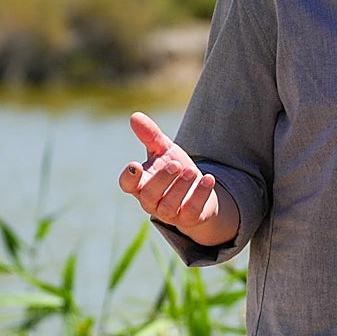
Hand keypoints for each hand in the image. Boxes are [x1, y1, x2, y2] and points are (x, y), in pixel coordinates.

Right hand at [118, 111, 237, 245]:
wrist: (199, 191)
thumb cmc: (175, 169)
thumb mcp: (165, 150)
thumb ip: (150, 136)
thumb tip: (135, 116)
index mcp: (142, 183)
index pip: (127, 184)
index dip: (129, 177)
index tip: (136, 165)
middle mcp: (151, 201)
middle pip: (149, 195)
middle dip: (162, 180)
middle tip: (176, 164)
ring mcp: (170, 213)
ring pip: (169, 206)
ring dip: (181, 187)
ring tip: (192, 170)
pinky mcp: (189, 219)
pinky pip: (192, 211)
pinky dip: (200, 195)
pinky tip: (209, 179)